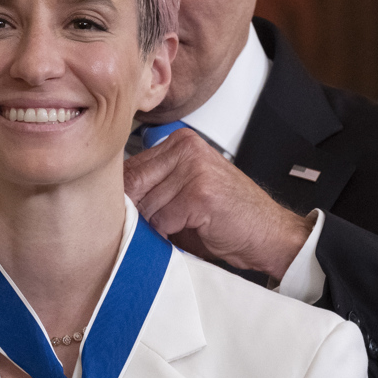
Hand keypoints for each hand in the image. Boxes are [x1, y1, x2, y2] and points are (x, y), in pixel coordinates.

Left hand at [123, 129, 313, 279]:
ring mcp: (194, 168)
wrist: (270, 234)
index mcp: (180, 142)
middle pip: (133, 184)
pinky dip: (170, 235)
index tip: (131, 214)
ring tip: (178, 230)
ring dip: (156, 227)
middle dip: (139, 213)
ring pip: (146, 204)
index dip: (127, 198)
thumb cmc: (227, 218)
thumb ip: (152, 189)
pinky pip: (162, 220)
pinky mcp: (199, 192)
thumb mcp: (184, 194)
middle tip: (157, 227)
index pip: (130, 167)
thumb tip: (107, 200)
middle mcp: (187, 148)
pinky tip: (192, 232)